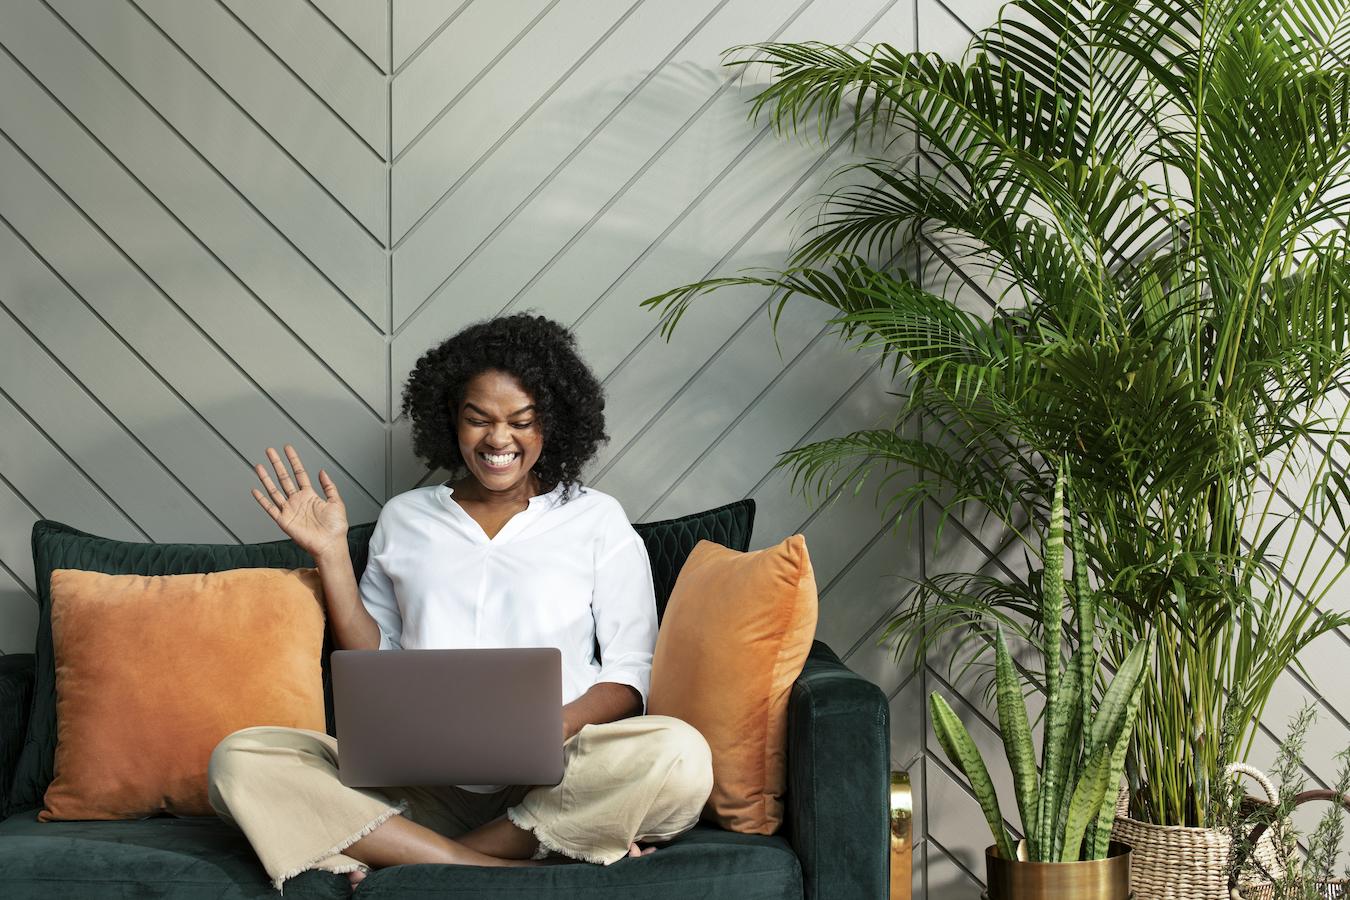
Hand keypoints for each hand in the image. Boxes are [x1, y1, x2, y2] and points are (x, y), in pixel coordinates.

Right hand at [250, 444, 347, 559]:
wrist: (330, 544)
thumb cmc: (336, 527)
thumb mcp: (336, 502)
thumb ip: (329, 486)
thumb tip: (322, 471)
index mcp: (310, 496)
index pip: (299, 473)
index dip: (293, 460)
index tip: (287, 448)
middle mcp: (297, 501)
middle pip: (284, 478)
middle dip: (277, 464)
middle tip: (269, 450)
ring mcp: (289, 510)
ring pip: (274, 490)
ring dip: (266, 478)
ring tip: (259, 466)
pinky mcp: (284, 521)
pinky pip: (270, 508)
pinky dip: (262, 500)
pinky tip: (255, 490)